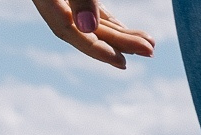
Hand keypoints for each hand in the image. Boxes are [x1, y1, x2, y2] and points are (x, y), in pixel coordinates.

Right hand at [30, 0, 155, 69]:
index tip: (122, 62)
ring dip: (121, 35)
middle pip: (83, 29)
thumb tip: (88, 26)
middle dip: (118, 42)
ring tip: (149, 45)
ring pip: (91, 21)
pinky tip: (128, 33)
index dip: (94, 48)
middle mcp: (50, 0)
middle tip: (150, 51)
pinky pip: (92, 11)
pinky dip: (110, 23)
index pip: (66, 30)